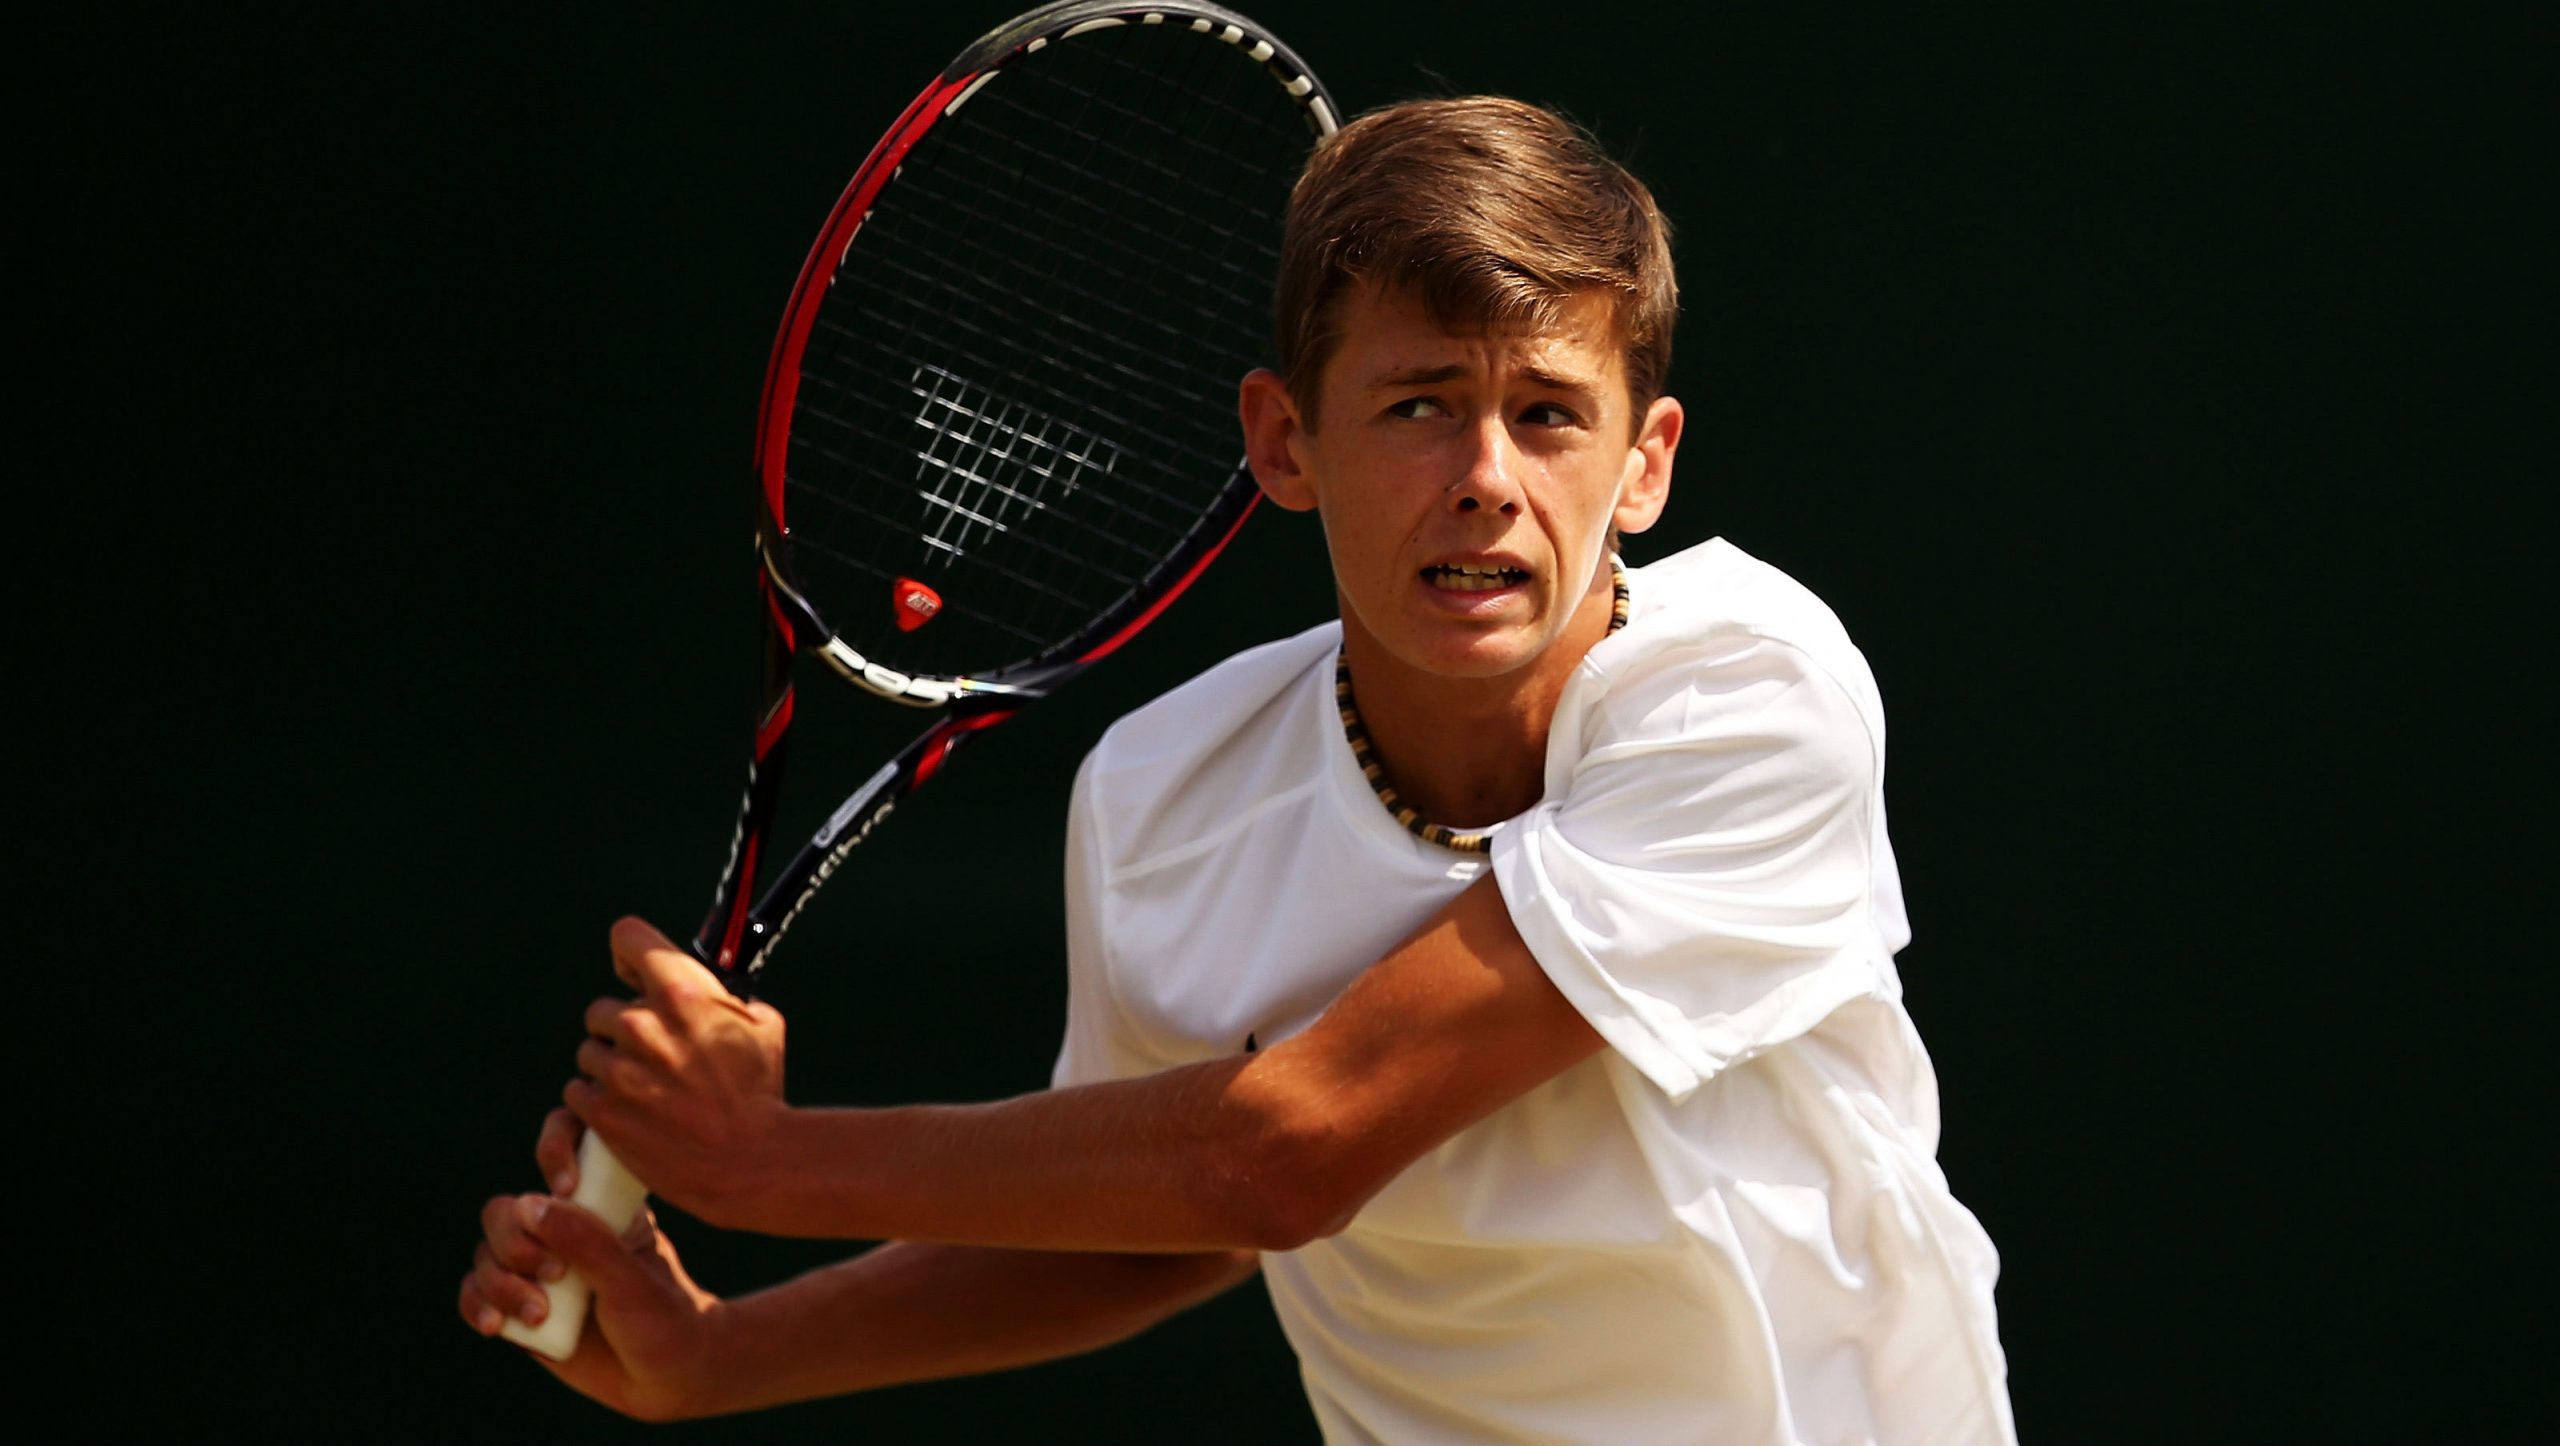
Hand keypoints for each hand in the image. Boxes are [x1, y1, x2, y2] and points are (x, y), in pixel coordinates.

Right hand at [460, 1118, 727, 1420]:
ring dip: (501, 1282)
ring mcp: (537, 1270)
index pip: (565, 1145)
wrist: (667, 1379)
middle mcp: (563, 1230)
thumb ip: (587, 1241)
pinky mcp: (518, 1308)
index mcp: (600, 1203)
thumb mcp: (632, 1278)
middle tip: (554, 1273)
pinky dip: (477, 1305)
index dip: (554, 1149)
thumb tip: (530, 1206)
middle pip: (506, 1209)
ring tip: (540, 1315)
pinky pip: (476, 1293)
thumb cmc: (664, 1319)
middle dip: (515, 1240)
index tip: (567, 1187)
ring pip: (487, 1253)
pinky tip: (496, 1326)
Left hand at [566, 917, 790, 1228]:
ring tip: (648, 1090)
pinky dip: (598, 1100)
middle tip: (656, 1055)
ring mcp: (619, 1070)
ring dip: (611, 1067)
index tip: (635, 974)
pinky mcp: (602, 1111)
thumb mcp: (762, 1025)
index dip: (630, 956)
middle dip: (624, 1029)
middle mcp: (643, 1025)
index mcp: (683, 992)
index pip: (628, 937)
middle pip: (603, 1009)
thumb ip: (723, 998)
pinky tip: (632, 1111)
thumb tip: (707, 988)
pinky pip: (579, 1090)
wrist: (750, 1161)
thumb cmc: (760, 1092)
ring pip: (590, 1052)